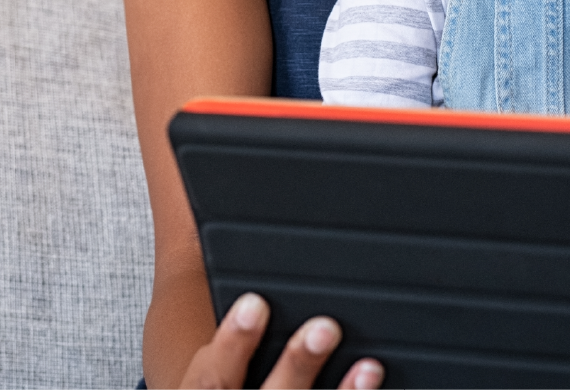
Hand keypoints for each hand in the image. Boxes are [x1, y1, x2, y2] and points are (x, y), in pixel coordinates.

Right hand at [179, 293, 382, 389]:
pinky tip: (372, 382)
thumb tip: (201, 199)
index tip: (255, 304)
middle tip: (326, 326)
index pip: (213, 378)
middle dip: (297, 367)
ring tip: (369, 365)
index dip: (233, 343)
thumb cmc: (217, 373)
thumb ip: (214, 302)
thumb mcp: (198, 346)